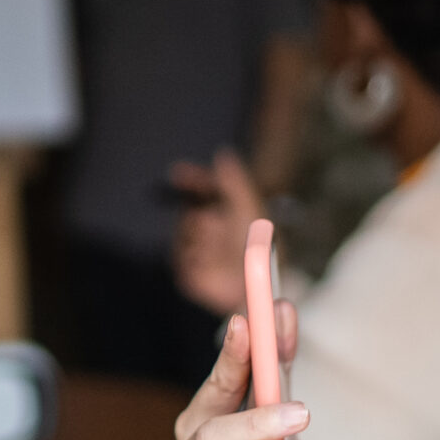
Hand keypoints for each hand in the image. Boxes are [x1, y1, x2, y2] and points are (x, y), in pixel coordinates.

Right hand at [171, 149, 264, 316]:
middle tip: (217, 225)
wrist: (257, 286)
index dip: (192, 179)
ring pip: (183, 231)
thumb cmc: (259, 249)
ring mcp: (199, 250)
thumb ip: (236, 181)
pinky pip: (180, 256)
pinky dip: (192, 256)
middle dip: (200, 215)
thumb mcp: (250, 210)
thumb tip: (222, 153)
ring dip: (198, 236)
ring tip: (218, 246)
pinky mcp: (190, 272)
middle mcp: (211, 230)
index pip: (203, 189)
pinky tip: (206, 261)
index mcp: (226, 212)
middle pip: (190, 211)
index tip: (180, 172)